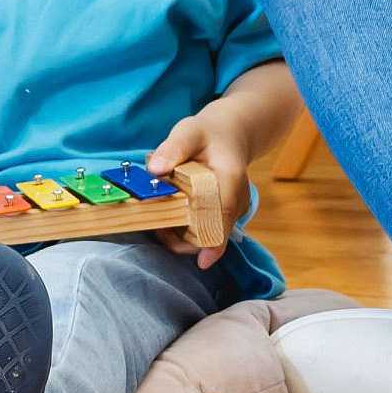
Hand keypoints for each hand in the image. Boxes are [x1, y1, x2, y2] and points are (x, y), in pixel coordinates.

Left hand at [146, 114, 250, 269]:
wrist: (228, 135)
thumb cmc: (208, 134)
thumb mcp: (188, 132)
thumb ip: (173, 148)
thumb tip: (155, 169)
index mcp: (230, 180)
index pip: (224, 215)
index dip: (214, 241)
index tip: (203, 261)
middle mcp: (236, 200)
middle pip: (214, 234)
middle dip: (185, 240)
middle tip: (158, 228)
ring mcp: (232, 210)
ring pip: (208, 236)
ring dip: (183, 236)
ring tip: (160, 223)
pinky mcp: (224, 215)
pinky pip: (206, 230)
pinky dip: (187, 230)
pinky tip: (170, 218)